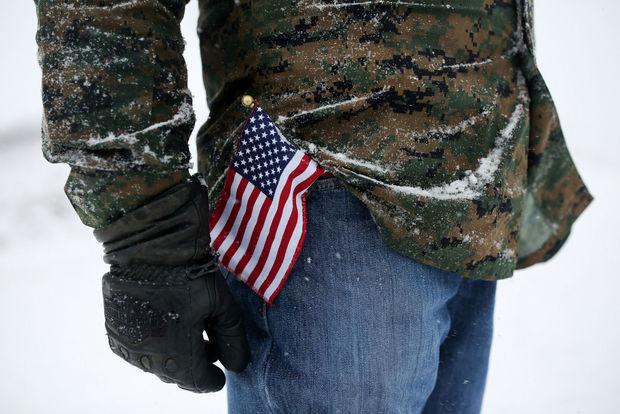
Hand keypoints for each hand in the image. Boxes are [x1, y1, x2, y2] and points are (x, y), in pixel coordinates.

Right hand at [102, 258, 249, 391]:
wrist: (149, 246)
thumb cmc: (190, 275)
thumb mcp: (221, 305)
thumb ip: (231, 339)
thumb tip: (238, 366)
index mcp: (176, 355)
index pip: (196, 382)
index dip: (211, 381)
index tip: (220, 376)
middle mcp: (147, 356)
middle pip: (174, 374)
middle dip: (194, 366)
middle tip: (210, 351)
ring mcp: (127, 343)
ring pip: (154, 362)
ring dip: (174, 356)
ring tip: (192, 336)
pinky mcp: (114, 328)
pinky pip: (137, 346)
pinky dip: (155, 343)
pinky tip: (168, 325)